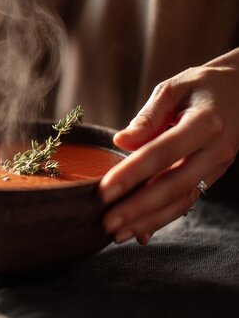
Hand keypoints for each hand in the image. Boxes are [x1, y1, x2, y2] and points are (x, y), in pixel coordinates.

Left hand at [100, 48, 238, 244]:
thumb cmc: (201, 86)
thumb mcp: (173, 88)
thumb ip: (148, 116)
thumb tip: (121, 141)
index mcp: (205, 123)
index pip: (163, 152)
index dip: (133, 173)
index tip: (104, 190)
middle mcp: (215, 150)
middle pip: (173, 185)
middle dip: (138, 208)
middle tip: (106, 223)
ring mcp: (216, 167)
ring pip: (181, 200)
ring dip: (148, 221)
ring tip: (116, 235)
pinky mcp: (212, 177)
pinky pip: (187, 202)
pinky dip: (162, 219)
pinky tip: (139, 233)